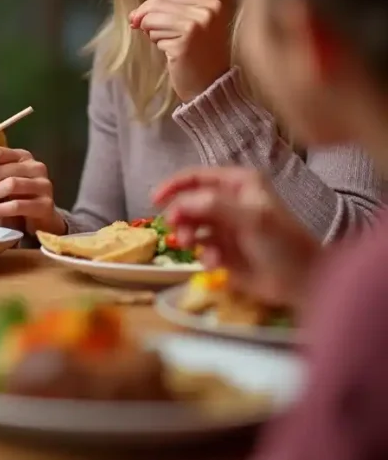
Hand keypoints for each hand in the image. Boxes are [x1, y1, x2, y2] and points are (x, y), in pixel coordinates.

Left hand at [0, 147, 60, 232]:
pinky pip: (19, 205)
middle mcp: (35, 167)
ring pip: (10, 184)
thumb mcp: (0, 182)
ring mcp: (43, 185)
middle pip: (1, 169)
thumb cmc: (15, 198)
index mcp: (22, 156)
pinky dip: (0, 208)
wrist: (40, 220)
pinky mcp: (45, 205)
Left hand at [130, 0, 230, 100]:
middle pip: (157, 4)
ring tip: (168, 44)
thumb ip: (168, 13)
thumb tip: (134, 13)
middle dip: (144, 18)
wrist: (211, 84)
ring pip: (152, 20)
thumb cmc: (199, 55)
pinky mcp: (184, 43)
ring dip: (152, 33)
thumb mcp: (191, 26)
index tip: (137, 18)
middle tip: (143, 31)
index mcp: (210, 5)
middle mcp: (206, 13)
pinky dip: (159, 44)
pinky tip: (172, 54)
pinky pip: (155, 36)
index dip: (147, 5)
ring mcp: (196, 27)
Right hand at [153, 166, 320, 309]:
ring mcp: (225, 227)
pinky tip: (215, 264)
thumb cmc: (283, 244)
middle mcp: (229, 202)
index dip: (173, 186)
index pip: (197, 177)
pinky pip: (200, 248)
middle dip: (180, 217)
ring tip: (193, 249)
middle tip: (180, 233)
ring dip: (188, 237)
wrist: (304, 283)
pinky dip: (203, 255)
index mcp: (238, 185)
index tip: (155, 200)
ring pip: (190, 226)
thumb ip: (214, 206)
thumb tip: (179, 204)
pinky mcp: (223, 251)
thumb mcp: (252, 219)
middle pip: (188, 202)